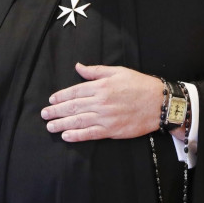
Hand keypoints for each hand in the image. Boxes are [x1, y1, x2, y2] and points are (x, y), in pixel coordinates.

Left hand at [41, 63, 162, 141]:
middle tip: (44, 114)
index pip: (75, 91)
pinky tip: (66, 136)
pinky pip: (90, 133)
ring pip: (78, 121)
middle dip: (56, 111)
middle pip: (73, 107)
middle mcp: (101, 102)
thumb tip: (78, 66)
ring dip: (62, 124)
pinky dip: (77, 135)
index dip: (61, 96)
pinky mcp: (112, 130)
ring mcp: (106, 117)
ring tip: (50, 126)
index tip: (51, 100)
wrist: (159, 103)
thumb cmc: (140, 84)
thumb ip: (96, 70)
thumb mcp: (118, 71)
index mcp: (101, 86)